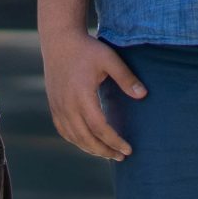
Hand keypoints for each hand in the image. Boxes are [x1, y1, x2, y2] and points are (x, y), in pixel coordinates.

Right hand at [41, 27, 142, 159]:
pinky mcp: (54, 105)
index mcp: (81, 95)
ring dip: (90, 148)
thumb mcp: (110, 59)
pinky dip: (76, 140)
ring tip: (107, 153)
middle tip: (121, 157)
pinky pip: (63, 130)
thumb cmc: (87, 49)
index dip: (114, 141)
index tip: (128, 149)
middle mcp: (67, 104)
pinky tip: (87, 143)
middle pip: (85, 138)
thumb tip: (143, 96)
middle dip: (104, 151)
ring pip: (73, 137)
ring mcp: (58, 106)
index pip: (99, 128)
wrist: (59, 41)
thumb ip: (126, 78)